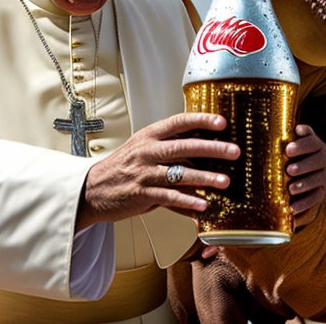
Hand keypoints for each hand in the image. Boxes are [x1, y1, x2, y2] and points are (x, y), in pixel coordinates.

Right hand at [76, 113, 239, 229]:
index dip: (201, 120)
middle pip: (183, 146)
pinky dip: (187, 202)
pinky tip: (203, 205)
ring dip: (205, 177)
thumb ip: (169, 145)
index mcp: (149, 136)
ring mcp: (144, 173)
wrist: (92, 189)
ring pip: (179, 173)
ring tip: (224, 181)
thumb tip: (202, 142)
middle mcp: (147, 151)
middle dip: (212, 148)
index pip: (178, 122)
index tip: (222, 122)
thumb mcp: (142, 148)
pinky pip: (168, 197)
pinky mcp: (141, 194)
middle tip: (234, 151)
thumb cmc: (123, 167)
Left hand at [285, 124, 325, 228]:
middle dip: (302, 166)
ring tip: (291, 189)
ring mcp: (323, 177)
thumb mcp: (304, 139)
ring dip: (304, 185)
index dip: (301, 146)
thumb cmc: (302, 149)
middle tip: (289, 169)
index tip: (288, 149)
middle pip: (316, 162)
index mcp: (317, 145)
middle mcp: (323, 161)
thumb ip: (302, 134)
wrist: (322, 164)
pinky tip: (292, 208)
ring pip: (316, 181)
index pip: (312, 143)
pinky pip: (314, 198)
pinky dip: (304, 204)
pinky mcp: (321, 191)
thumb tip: (298, 128)